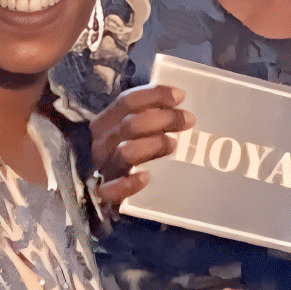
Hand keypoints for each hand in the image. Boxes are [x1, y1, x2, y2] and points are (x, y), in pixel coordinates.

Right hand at [89, 85, 192, 210]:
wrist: (101, 194)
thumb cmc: (128, 155)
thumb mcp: (132, 132)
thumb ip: (148, 119)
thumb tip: (180, 106)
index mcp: (106, 123)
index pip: (127, 102)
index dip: (154, 95)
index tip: (180, 96)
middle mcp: (102, 143)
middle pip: (130, 124)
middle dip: (163, 119)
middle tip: (188, 120)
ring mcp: (103, 168)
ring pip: (125, 152)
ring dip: (152, 145)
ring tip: (172, 145)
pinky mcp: (106, 194)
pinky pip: (112, 190)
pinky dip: (129, 183)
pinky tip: (145, 177)